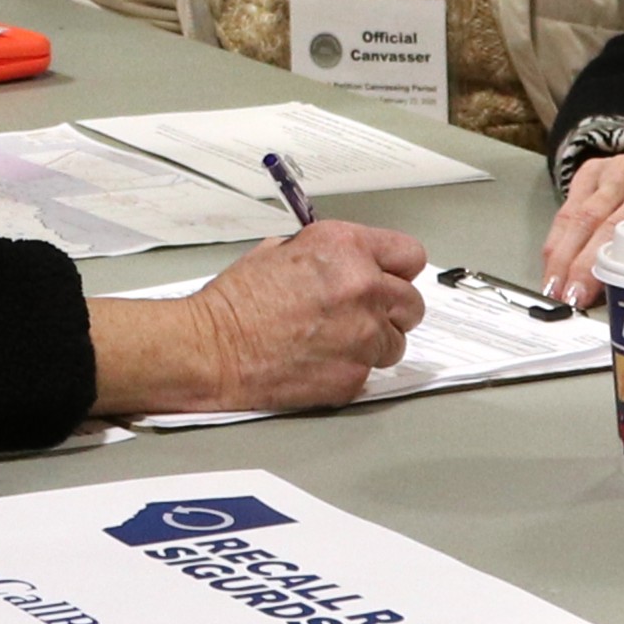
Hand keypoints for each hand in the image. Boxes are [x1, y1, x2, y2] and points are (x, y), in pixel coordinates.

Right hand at [86, 220, 425, 416]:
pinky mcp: (354, 374)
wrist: (212, 349)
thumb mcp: (280, 250)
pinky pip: (371, 371)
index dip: (399, 269)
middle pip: (412, 302)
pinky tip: (323, 361)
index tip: (391, 278)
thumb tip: (346, 261)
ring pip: (396, 341)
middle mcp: (363, 288)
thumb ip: (327, 254)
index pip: (410, 255)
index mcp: (346, 249)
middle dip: (391, 309)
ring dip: (375, 342)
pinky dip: (353, 368)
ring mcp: (363, 335)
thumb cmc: (235, 303)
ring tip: (338, 341)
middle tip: (363, 315)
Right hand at [541, 152, 623, 304]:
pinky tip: (552, 263)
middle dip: (586, 267)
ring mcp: (622, 171)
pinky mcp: (595, 169)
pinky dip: (557, 241)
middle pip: (613, 227)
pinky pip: (569, 209)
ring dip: (565, 258)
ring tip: (556, 287)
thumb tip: (622, 308)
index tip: (607, 298)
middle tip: (573, 298)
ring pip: (585, 218)